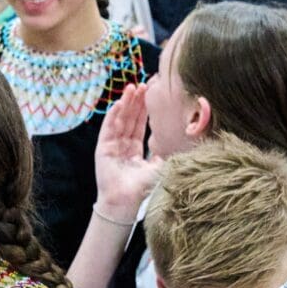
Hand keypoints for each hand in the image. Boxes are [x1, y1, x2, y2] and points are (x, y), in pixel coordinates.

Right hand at [93, 83, 161, 216]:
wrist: (126, 203)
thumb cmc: (143, 189)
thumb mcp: (161, 167)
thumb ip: (168, 153)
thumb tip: (183, 141)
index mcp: (136, 152)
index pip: (140, 126)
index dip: (145, 111)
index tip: (152, 96)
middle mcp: (123, 147)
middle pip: (130, 120)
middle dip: (136, 102)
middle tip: (144, 84)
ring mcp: (112, 147)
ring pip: (120, 121)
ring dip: (125, 104)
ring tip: (131, 88)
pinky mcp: (102, 150)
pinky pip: (108, 129)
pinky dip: (112, 116)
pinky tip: (118, 104)